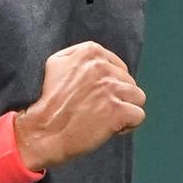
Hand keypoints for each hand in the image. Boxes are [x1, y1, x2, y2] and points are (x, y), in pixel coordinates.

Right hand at [14, 41, 145, 170]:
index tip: (93, 96)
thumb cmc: (49, 101)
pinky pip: (138, 115)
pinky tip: (111, 129)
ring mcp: (111, 88)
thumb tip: (102, 59)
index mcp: (90, 52)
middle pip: (129, 82)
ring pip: (138, 97)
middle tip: (96, 109)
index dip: (109, 85)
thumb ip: (79, 54)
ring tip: (105, 118)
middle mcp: (102, 67)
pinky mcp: (117, 110)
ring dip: (125, 110)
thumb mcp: (55, 63)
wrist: (43, 130)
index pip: (119, 67)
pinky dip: (128, 125)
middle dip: (117, 98)